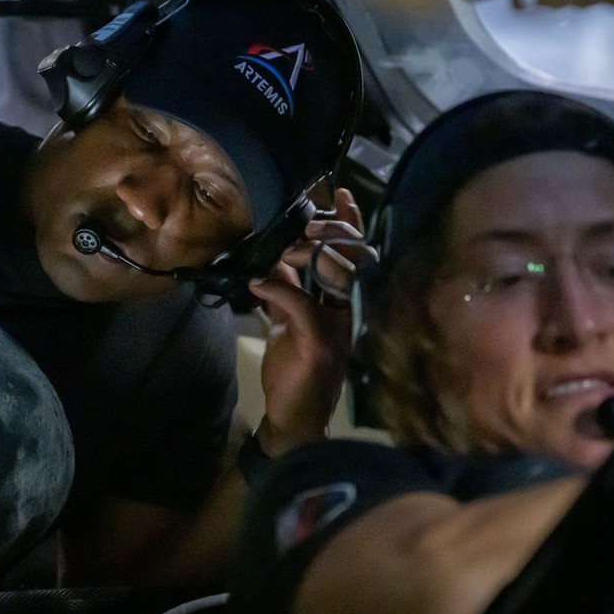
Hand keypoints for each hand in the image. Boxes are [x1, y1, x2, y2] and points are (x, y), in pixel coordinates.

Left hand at [251, 189, 373, 455]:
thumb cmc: (293, 372)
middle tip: (304, 223)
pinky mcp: (320, 344)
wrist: (294, 420)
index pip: (355, 255)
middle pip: (352, 255)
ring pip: (332, 273)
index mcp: (343, 303)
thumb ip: (287, 290)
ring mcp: (339, 328)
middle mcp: (348, 312)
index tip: (340, 193)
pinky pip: (301, 304)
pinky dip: (277, 289)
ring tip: (275, 254)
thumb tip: (273, 260)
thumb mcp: (288, 322)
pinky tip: (258, 285)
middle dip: (330, 230)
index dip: (351, 223)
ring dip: (301, 255)